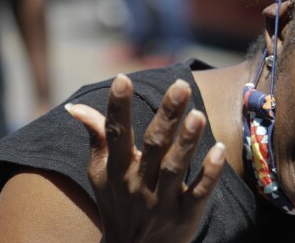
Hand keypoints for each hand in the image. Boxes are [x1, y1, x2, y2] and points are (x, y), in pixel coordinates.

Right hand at [66, 74, 225, 242]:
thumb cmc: (118, 202)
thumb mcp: (101, 173)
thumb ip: (97, 137)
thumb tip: (74, 107)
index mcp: (117, 170)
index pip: (116, 134)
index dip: (117, 107)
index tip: (122, 78)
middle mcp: (138, 183)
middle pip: (153, 145)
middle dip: (167, 115)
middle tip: (180, 86)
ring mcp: (162, 201)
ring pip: (175, 168)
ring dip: (187, 141)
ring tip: (197, 114)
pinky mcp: (185, 215)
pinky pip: (199, 192)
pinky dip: (209, 173)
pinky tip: (220, 150)